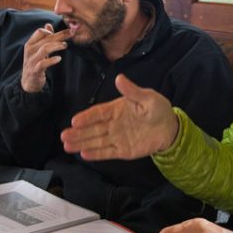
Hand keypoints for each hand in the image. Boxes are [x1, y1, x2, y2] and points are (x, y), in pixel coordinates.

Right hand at [21, 24, 73, 92]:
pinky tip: (59, 58)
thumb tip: (48, 25)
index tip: (63, 32)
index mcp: (30, 44)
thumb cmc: (35, 62)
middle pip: (46, 39)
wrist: (29, 81)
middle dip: (60, 35)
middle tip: (72, 33)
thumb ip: (43, 37)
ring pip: (45, 48)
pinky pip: (43, 63)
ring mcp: (32, 60)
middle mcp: (30, 50)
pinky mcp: (35, 70)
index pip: (40, 32)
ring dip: (57, 45)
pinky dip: (52, 60)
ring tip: (65, 45)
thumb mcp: (38, 49)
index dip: (51, 31)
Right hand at [60, 74, 178, 159]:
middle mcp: (113, 124)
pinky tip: (83, 154)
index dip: (86, 117)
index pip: (98, 113)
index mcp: (116, 109)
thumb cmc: (158, 109)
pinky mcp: (123, 150)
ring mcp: (117, 137)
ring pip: (96, 141)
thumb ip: (132, 91)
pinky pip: (108, 152)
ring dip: (82, 143)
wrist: (170, 127)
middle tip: (63, 136)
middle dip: (78, 132)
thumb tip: (119, 78)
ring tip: (67, 145)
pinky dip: (96, 154)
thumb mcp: (147, 97)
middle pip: (93, 129)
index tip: (74, 121)